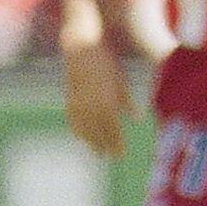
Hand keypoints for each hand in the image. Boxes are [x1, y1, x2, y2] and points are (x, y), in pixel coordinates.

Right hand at [62, 37, 130, 157]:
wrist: (81, 48)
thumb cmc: (106, 63)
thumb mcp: (120, 82)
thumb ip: (127, 102)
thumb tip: (137, 119)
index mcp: (107, 103)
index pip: (112, 131)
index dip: (116, 144)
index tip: (120, 155)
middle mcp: (91, 107)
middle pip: (98, 134)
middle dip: (105, 146)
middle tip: (110, 157)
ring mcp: (78, 104)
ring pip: (84, 130)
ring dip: (91, 142)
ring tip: (97, 152)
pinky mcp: (69, 99)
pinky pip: (73, 121)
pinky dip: (78, 131)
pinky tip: (81, 137)